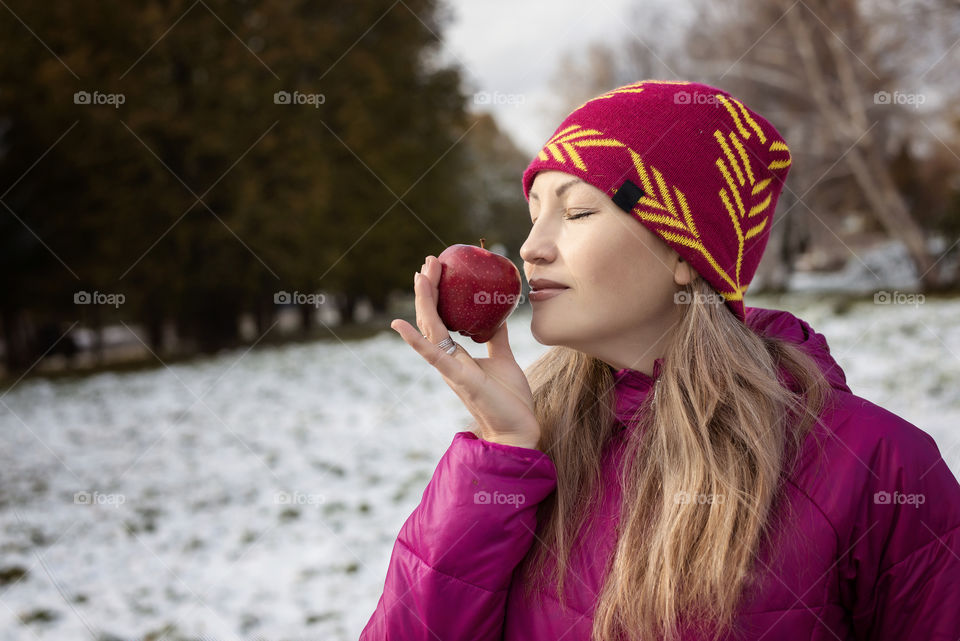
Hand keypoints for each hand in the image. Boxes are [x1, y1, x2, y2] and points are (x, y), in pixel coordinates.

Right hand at [390, 255, 540, 449]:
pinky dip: (415, 340)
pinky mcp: (458, 378)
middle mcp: (447, 361)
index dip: (437, 294)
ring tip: (421, 275)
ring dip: (424, 301)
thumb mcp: (503, 359)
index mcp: (456, 356)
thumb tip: (496, 316)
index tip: (438, 268)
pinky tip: (399, 324)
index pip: (441, 318)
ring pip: (431, 330)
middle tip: (428, 261)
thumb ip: (496, 338)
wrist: (518, 430)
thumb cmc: (509, 399)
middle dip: (429, 289)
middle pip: (431, 319)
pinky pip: (433, 355)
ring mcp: (450, 369)